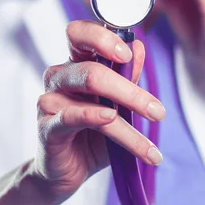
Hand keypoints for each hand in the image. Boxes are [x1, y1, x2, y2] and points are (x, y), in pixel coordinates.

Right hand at [35, 20, 165, 200]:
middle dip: (130, 92)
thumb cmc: (93, 134)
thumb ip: (127, 77)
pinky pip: (71, 116)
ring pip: (90, 95)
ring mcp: (50, 100)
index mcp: (76, 63)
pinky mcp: (46, 127)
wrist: (69, 170)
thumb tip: (139, 48)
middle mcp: (60, 76)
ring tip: (149, 146)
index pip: (79, 34)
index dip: (102, 38)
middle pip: (92, 70)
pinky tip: (112, 120)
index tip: (128, 54)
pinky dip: (94, 116)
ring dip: (126, 121)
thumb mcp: (118, 106)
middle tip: (158, 112)